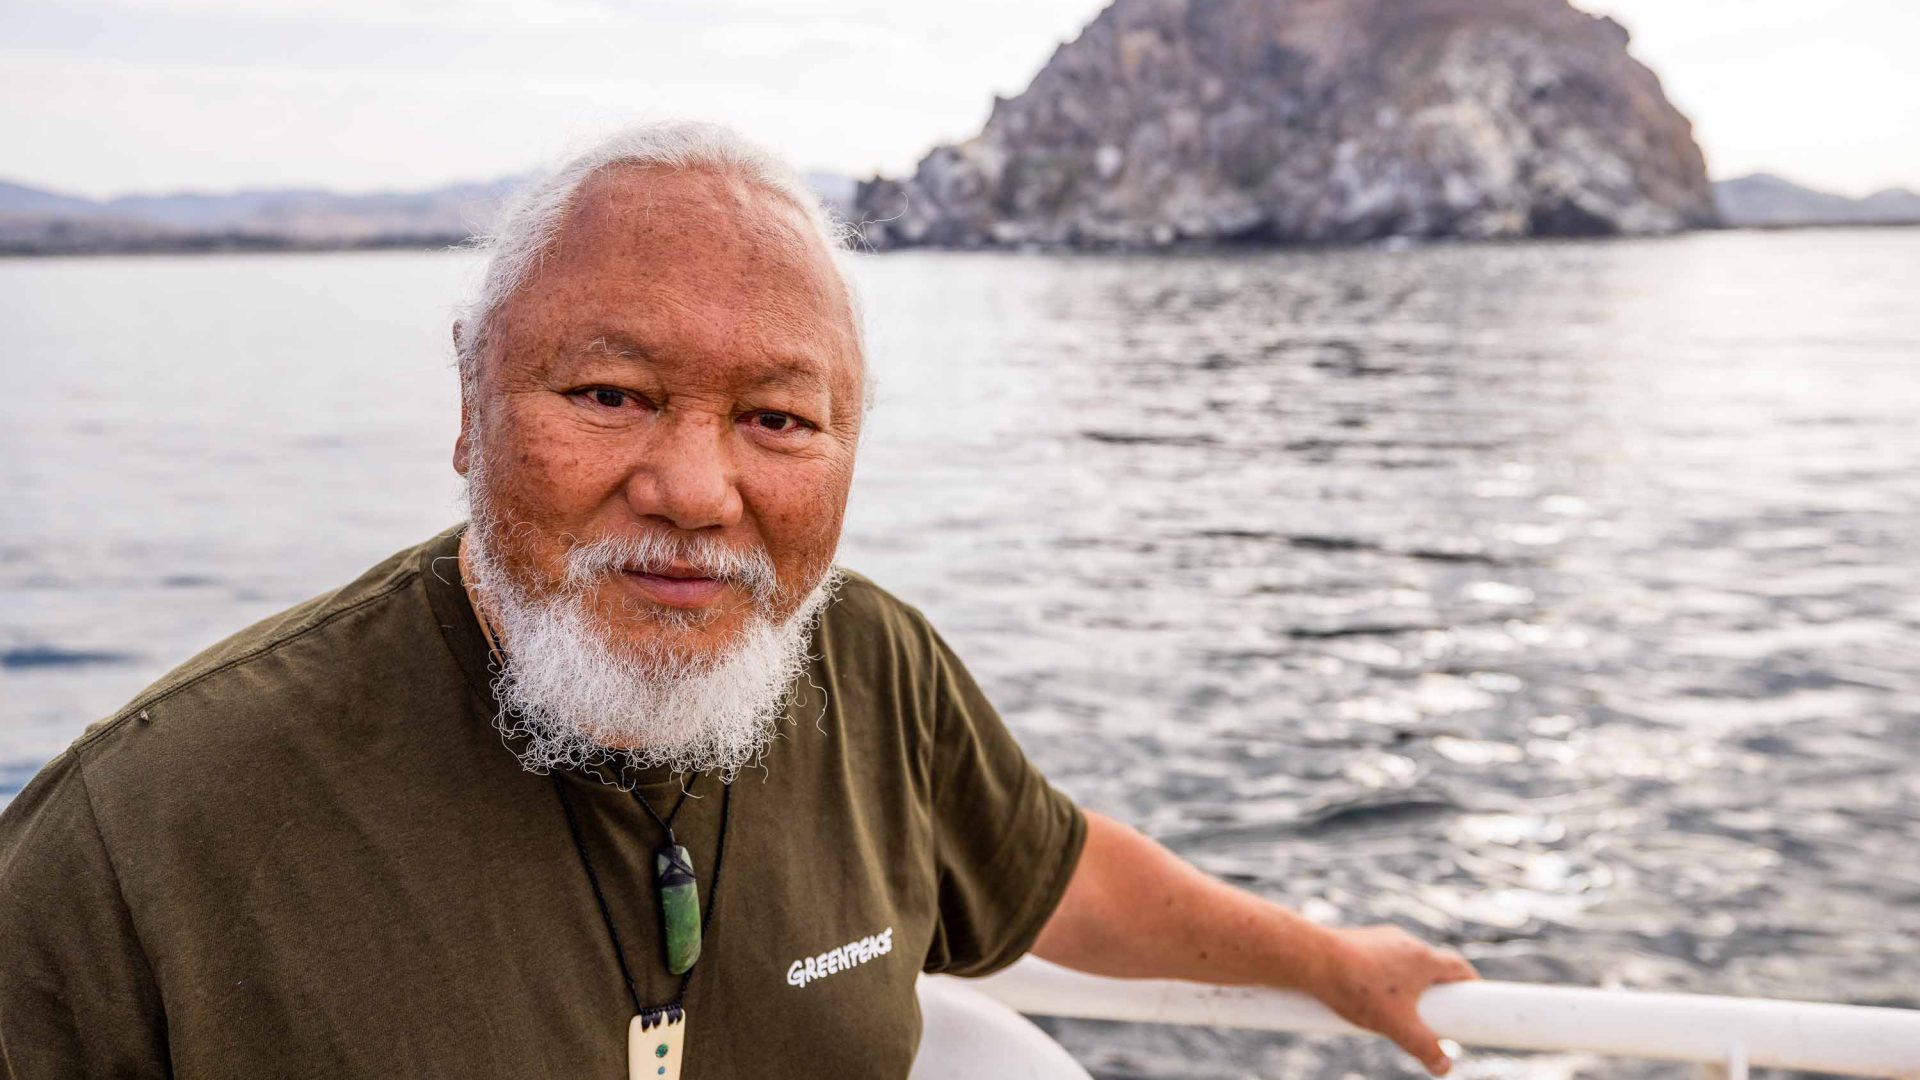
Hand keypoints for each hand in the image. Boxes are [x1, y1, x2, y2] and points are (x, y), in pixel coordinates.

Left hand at [1311, 924, 1478, 1075]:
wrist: (1313, 960)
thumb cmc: (1359, 990)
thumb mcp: (1397, 1027)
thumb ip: (1424, 1048)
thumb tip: (1446, 1068)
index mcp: (1424, 959)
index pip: (1459, 968)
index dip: (1471, 984)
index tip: (1475, 998)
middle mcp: (1406, 943)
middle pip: (1433, 964)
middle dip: (1438, 988)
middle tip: (1438, 1011)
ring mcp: (1382, 939)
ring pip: (1405, 961)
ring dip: (1409, 982)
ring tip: (1401, 1008)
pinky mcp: (1360, 940)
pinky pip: (1381, 959)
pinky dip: (1385, 976)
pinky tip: (1371, 995)